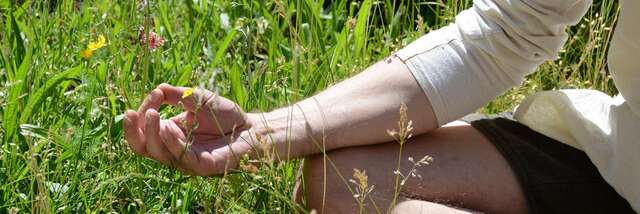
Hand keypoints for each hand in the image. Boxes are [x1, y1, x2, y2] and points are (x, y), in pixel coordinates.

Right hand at [123, 83, 253, 175]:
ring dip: (152, 134)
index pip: (144, 129)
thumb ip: (177, 95)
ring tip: (153, 115)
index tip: (155, 94)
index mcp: (168, 133)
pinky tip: (168, 128)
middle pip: (143, 147)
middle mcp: (172, 148)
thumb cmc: (224, 114)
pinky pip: (181, 157)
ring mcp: (186, 159)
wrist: (251, 127)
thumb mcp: (198, 98)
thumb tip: (157, 89)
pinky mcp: (201, 165)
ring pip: (158, 154)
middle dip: (135, 131)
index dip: (143, 113)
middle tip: (138, 112)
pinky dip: (172, 143)